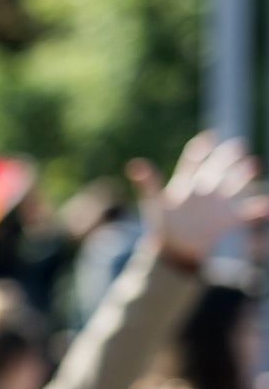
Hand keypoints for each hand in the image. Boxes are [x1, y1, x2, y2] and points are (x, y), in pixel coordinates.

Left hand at [129, 132, 268, 267]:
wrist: (175, 250)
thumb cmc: (162, 227)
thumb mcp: (154, 204)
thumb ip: (147, 184)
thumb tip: (134, 165)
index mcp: (185, 185)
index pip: (193, 162)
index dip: (200, 149)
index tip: (209, 137)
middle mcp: (204, 191)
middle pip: (217, 168)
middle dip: (227, 157)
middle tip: (239, 145)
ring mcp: (218, 204)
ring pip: (234, 184)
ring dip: (243, 175)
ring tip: (252, 164)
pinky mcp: (229, 219)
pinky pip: (247, 212)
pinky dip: (258, 209)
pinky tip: (265, 206)